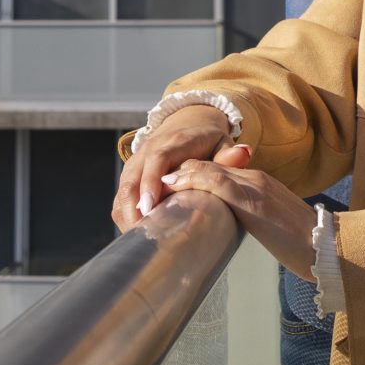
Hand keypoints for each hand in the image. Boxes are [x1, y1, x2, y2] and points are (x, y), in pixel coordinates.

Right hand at [111, 104, 229, 230]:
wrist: (186, 123)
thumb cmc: (207, 140)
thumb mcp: (222, 143)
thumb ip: (229, 154)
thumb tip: (243, 154)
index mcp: (172, 141)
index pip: (157, 160)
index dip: (151, 183)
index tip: (150, 207)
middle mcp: (148, 150)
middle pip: (132, 180)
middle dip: (134, 208)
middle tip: (143, 235)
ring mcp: (136, 163)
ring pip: (123, 192)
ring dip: (128, 216)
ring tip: (140, 241)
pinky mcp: (130, 175)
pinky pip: (121, 198)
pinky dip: (126, 216)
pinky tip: (138, 235)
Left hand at [161, 149, 315, 280]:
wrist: (329, 249)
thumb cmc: (303, 245)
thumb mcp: (270, 226)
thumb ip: (249, 218)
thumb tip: (225, 227)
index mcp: (258, 182)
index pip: (214, 171)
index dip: (187, 176)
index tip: (165, 189)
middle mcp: (254, 177)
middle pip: (206, 166)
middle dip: (176, 175)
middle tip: (151, 188)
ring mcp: (254, 186)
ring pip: (206, 169)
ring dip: (177, 177)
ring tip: (154, 189)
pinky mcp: (253, 200)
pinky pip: (215, 182)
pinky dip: (189, 182)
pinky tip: (170, 189)